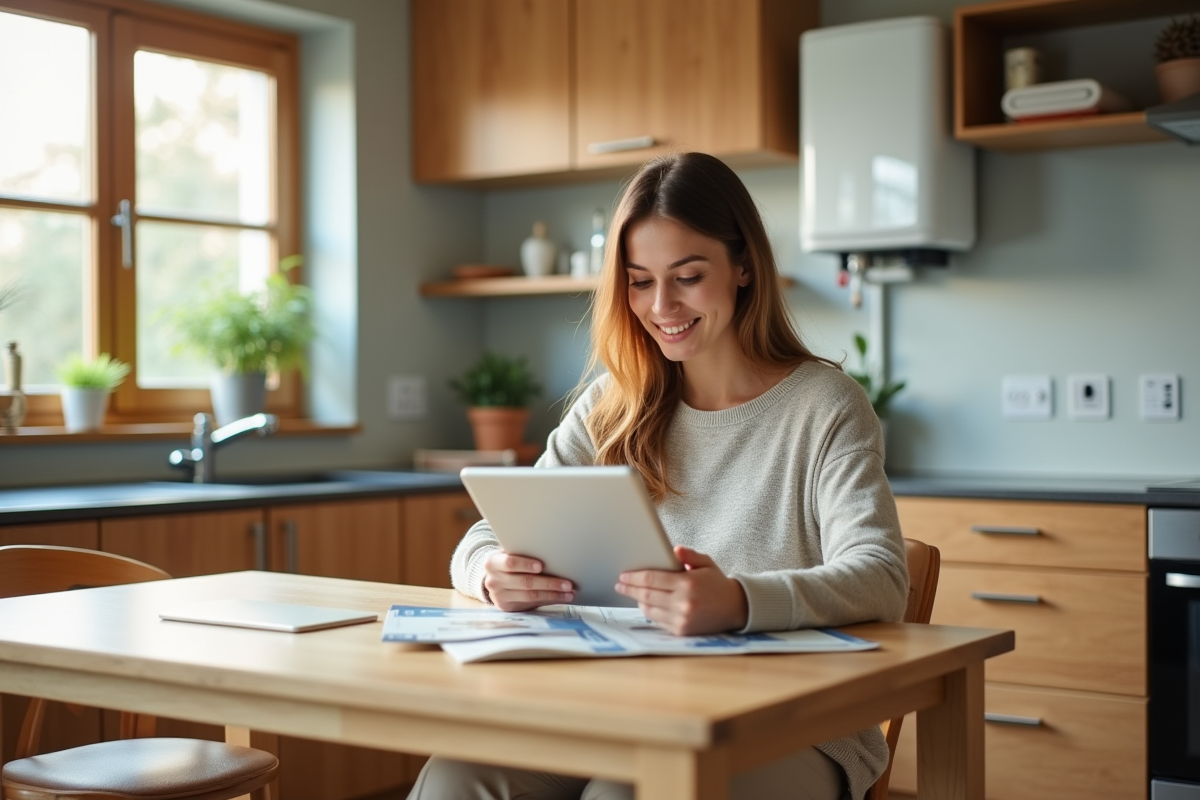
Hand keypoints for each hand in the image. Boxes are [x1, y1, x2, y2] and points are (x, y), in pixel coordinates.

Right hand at [482, 551, 574, 610]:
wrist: (493, 579)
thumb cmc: (507, 562)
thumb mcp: (508, 554)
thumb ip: (522, 552)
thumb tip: (550, 551)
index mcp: (493, 563)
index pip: (510, 563)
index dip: (525, 564)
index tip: (541, 566)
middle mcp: (494, 581)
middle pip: (525, 582)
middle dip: (548, 583)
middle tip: (567, 583)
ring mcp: (500, 596)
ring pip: (531, 596)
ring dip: (553, 595)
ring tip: (569, 592)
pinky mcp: (507, 607)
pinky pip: (531, 604)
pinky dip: (548, 600)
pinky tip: (561, 598)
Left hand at [615, 546, 747, 635]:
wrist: (735, 608)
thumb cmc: (717, 583)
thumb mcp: (706, 563)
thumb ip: (689, 555)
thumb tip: (673, 549)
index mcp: (688, 583)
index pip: (652, 579)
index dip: (634, 577)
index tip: (623, 575)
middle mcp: (683, 603)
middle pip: (647, 595)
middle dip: (630, 589)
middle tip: (619, 584)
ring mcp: (682, 619)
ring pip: (650, 609)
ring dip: (638, 600)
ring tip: (632, 593)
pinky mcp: (682, 630)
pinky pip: (658, 620)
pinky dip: (650, 611)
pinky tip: (646, 603)